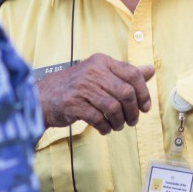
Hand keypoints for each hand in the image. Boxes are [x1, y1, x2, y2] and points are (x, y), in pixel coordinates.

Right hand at [36, 53, 153, 133]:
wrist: (42, 97)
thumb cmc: (75, 87)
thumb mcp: (100, 75)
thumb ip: (125, 73)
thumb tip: (150, 70)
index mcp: (102, 62)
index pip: (132, 74)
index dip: (143, 92)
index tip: (145, 107)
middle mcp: (93, 71)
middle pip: (125, 92)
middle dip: (132, 111)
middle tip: (132, 120)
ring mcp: (82, 87)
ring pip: (113, 107)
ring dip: (119, 121)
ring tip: (117, 126)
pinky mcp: (73, 104)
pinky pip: (98, 118)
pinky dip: (105, 127)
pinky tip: (104, 129)